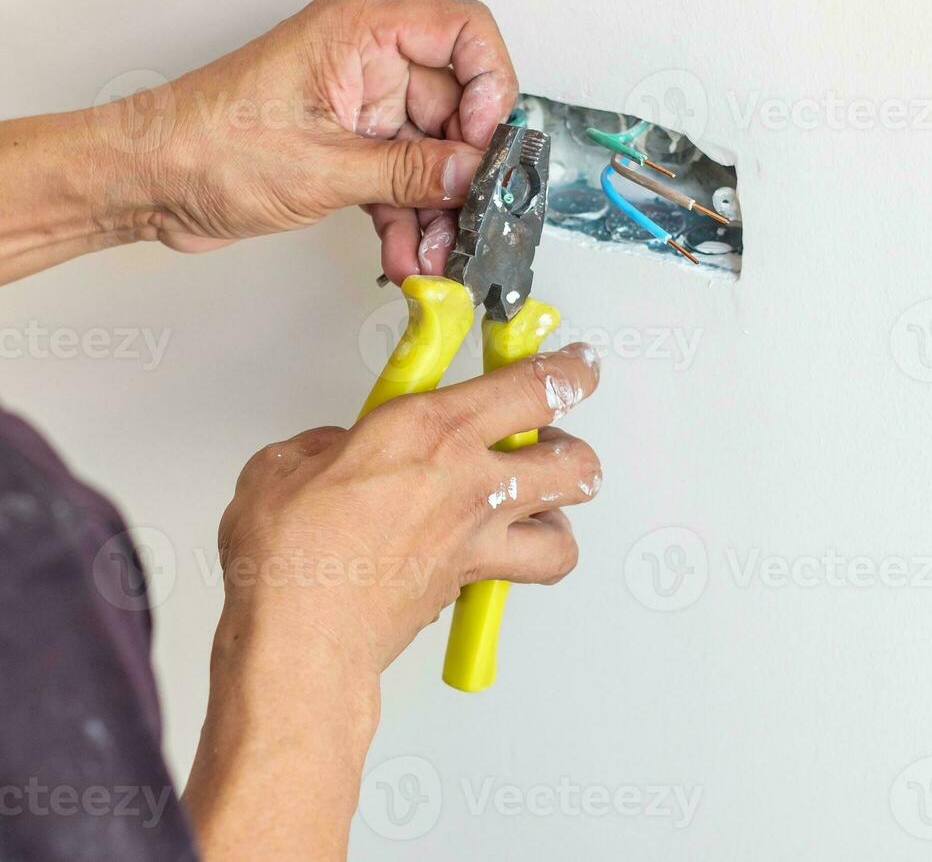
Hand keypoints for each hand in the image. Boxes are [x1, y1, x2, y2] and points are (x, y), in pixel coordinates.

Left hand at [99, 0, 519, 282]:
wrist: (147, 185)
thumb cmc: (202, 147)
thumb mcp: (323, 168)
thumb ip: (409, 172)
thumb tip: (473, 176)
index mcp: (357, 34)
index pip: (462, 31)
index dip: (490, 85)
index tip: (485, 144)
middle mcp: (364, 64)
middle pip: (455, 107)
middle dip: (463, 172)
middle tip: (471, 219)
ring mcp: (357, 108)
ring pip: (431, 155)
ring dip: (438, 210)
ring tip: (437, 254)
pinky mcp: (348, 148)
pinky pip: (402, 181)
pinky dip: (409, 220)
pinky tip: (411, 256)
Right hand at [186, 343, 599, 859]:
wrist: (301, 639)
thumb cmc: (290, 559)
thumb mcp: (284, 466)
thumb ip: (328, 446)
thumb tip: (340, 451)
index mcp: (429, 429)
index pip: (534, 385)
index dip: (569, 370)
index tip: (574, 363)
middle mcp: (470, 480)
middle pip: (577, 458)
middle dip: (573, 444)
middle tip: (549, 434)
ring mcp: (479, 537)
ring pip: (569, 523)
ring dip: (562, 511)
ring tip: (537, 499)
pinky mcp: (474, 582)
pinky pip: (531, 568)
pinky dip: (530, 561)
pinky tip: (507, 549)